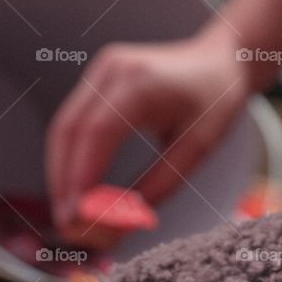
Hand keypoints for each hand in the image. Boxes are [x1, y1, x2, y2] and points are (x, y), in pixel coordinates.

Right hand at [46, 25, 251, 244]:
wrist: (220, 59)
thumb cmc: (216, 101)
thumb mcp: (198, 147)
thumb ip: (161, 182)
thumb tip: (124, 220)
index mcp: (142, 81)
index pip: (97, 131)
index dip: (82, 175)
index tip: (78, 214)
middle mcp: (112, 70)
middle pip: (70, 129)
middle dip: (64, 181)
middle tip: (68, 223)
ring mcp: (100, 73)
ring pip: (64, 127)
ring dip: (61, 172)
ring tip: (69, 213)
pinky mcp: (97, 82)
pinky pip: (73, 122)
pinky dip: (70, 157)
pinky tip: (75, 188)